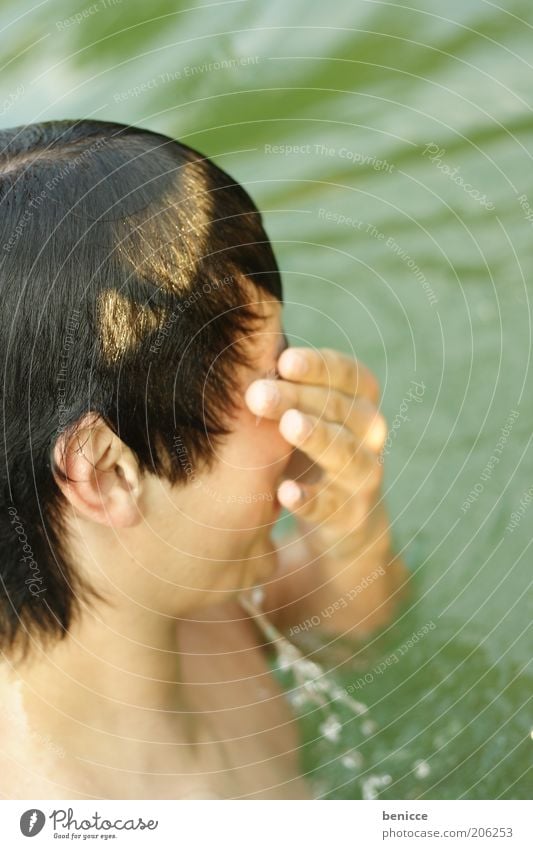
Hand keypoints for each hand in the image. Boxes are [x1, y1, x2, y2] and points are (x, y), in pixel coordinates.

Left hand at [245, 347, 389, 560]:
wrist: (339, 516)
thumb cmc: (308, 448)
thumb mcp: (301, 413)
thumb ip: (283, 386)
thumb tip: (243, 351)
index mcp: (361, 401)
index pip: (349, 375)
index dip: (319, 367)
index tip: (282, 360)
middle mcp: (371, 435)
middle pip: (341, 410)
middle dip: (299, 399)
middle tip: (258, 394)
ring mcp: (364, 477)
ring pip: (347, 454)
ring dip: (317, 437)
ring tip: (287, 425)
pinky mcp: (351, 516)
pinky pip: (332, 507)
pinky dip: (310, 499)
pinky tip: (284, 492)